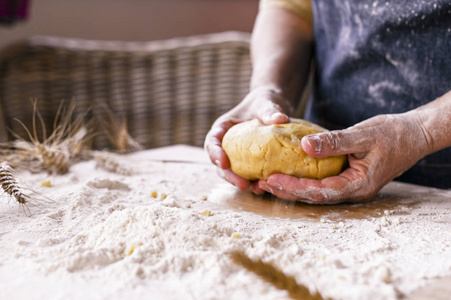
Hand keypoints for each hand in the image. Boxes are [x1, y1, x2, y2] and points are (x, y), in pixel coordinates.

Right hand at [205, 86, 292, 192]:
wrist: (273, 109)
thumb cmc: (264, 103)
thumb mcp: (266, 103)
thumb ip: (270, 111)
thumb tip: (281, 118)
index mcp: (222, 129)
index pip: (212, 142)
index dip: (215, 153)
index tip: (223, 162)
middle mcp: (226, 145)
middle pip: (220, 164)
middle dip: (229, 176)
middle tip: (242, 184)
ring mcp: (236, 156)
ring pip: (232, 174)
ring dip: (242, 183)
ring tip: (256, 189)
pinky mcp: (249, 164)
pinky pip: (248, 176)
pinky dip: (254, 183)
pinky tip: (265, 188)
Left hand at [258, 112, 431, 203]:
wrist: (413, 134)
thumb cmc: (393, 134)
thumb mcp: (363, 134)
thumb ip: (335, 142)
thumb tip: (304, 145)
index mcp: (359, 185)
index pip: (320, 192)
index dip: (295, 187)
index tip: (272, 179)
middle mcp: (353, 191)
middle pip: (314, 197)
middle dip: (287, 191)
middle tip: (261, 183)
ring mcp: (350, 186)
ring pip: (315, 192)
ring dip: (292, 188)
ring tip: (267, 182)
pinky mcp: (346, 178)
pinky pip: (321, 183)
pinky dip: (302, 180)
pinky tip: (286, 174)